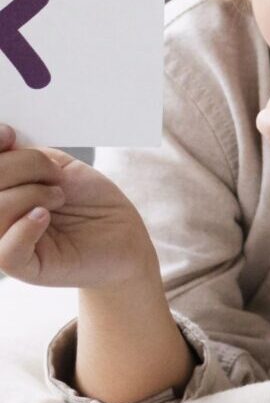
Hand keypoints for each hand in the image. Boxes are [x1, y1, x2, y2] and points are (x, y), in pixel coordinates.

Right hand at [0, 123, 156, 288]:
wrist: (124, 236)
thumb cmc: (92, 202)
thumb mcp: (60, 167)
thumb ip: (28, 155)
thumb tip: (4, 136)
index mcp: (2, 190)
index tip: (10, 135)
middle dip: (21, 167)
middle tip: (55, 174)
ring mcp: (6, 243)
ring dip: (31, 195)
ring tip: (59, 197)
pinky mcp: (25, 267)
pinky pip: (6, 251)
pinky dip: (25, 227)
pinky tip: (44, 215)